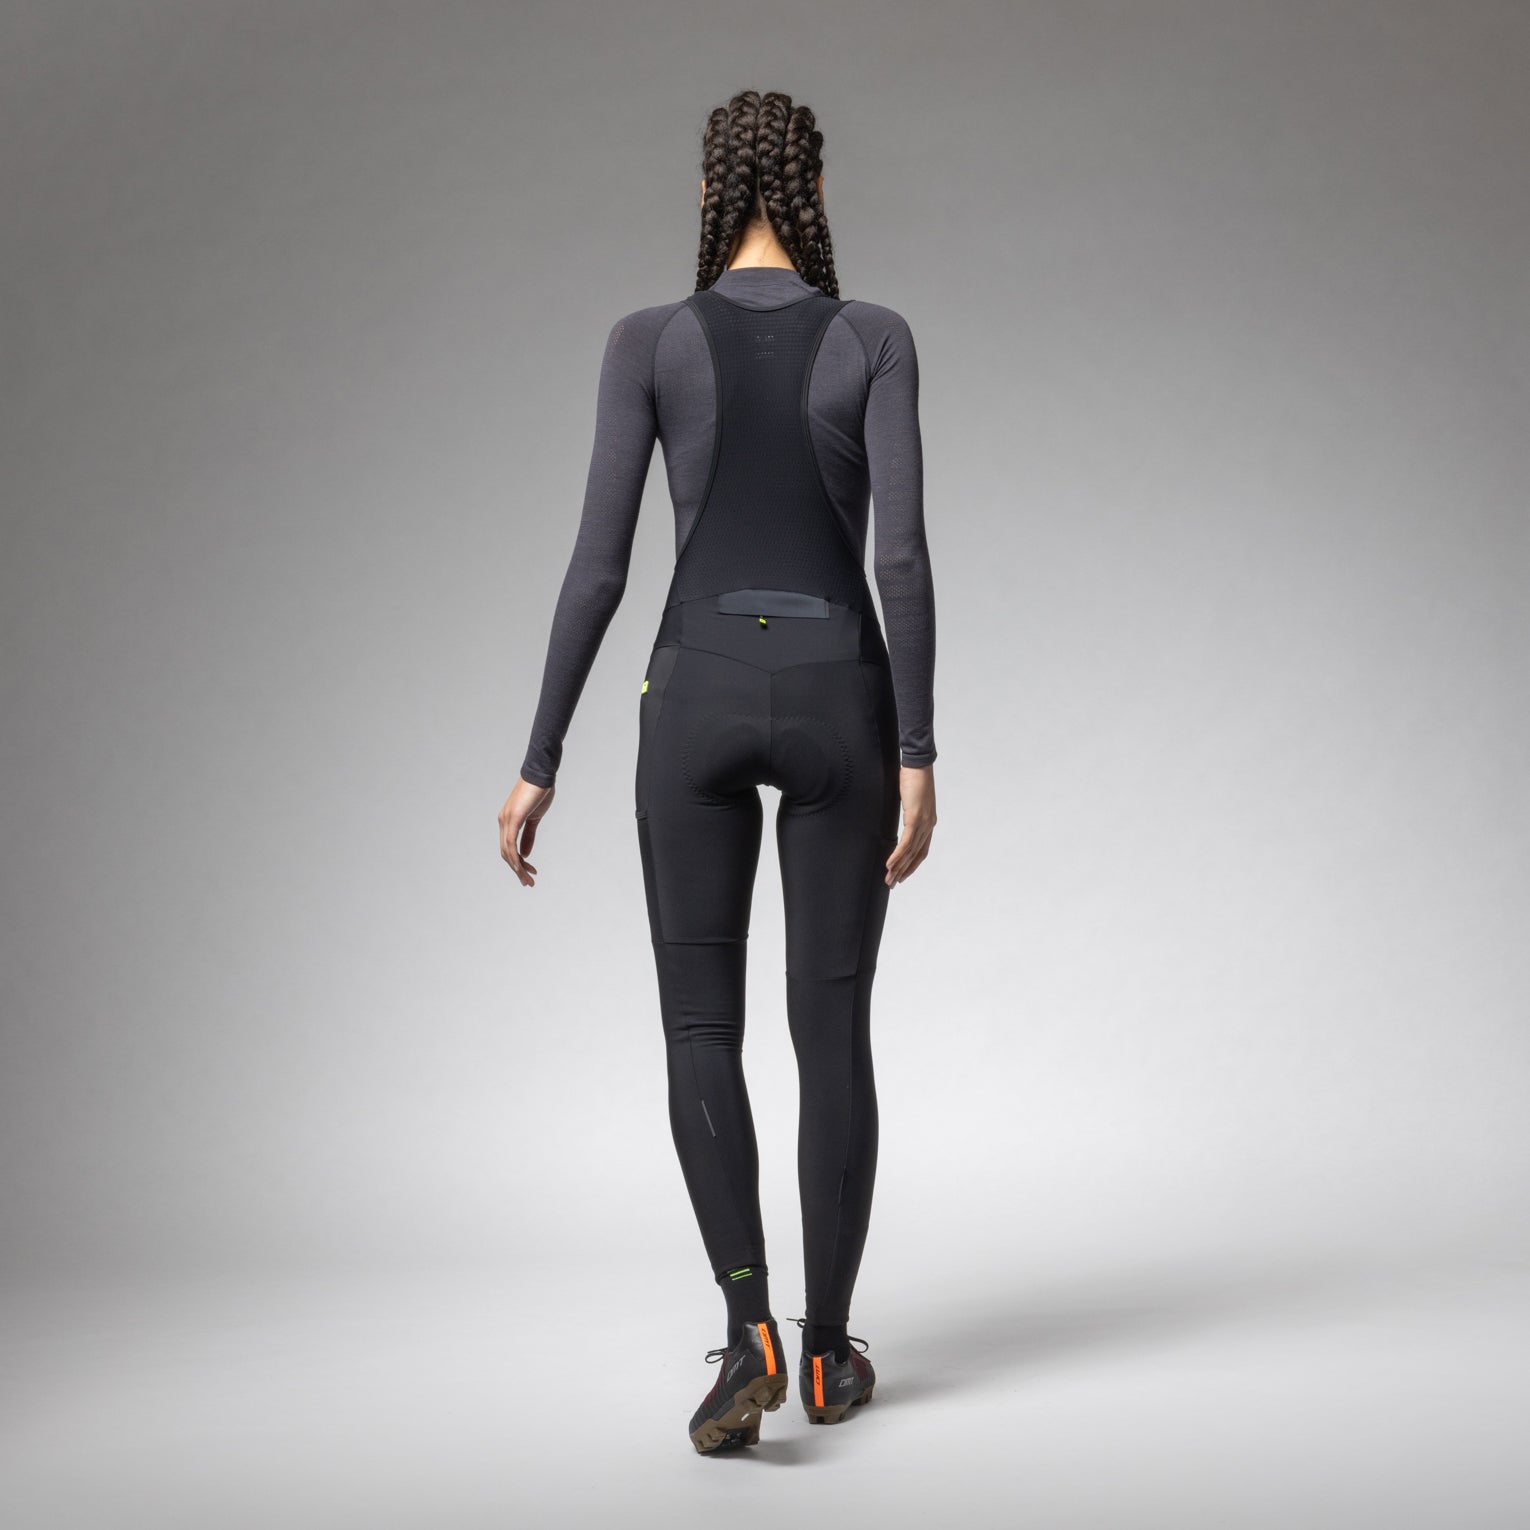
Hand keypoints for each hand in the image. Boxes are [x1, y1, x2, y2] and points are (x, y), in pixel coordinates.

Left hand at [500, 777, 554, 886]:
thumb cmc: (539, 792)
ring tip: (528, 880)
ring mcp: (506, 820)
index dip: (518, 863)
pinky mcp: (512, 818)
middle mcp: (503, 822)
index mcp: (508, 821)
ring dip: (517, 868)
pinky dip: (515, 857)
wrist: (542, 774)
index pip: (509, 848)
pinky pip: (510, 843)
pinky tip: (522, 867)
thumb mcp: (535, 819)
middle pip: (506, 853)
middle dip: (517, 870)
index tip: (530, 873)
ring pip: (507, 851)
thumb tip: (525, 854)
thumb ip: (529, 836)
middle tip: (528, 883)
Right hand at [885, 765, 935, 885]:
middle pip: (916, 855)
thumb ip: (906, 810)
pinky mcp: (916, 818)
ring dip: (898, 867)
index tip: (902, 874)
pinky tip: (890, 864)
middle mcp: (929, 825)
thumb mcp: (908, 798)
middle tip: (892, 883)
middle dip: (904, 871)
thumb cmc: (913, 777)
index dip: (912, 864)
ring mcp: (923, 822)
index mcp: (928, 822)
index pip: (922, 850)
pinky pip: (906, 842)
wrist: (918, 763)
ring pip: (910, 852)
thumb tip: (897, 815)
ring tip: (888, 878)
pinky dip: (898, 855)